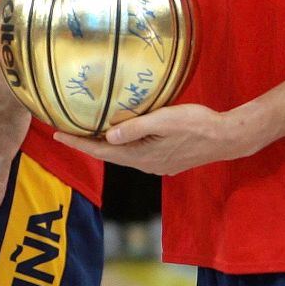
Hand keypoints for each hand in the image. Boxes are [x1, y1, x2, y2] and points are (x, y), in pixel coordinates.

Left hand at [54, 101, 259, 175]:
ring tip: (86, 132)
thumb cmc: (197, 124)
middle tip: (64, 131)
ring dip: (104, 144)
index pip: (101, 151)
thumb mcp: (164, 120)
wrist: (228, 138)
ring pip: (122, 154)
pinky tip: (119, 134)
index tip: (56, 136)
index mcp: (141, 156)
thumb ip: (136, 128)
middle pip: (108, 154)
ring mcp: (156, 164)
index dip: (77, 144)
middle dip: (86, 143)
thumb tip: (108, 136)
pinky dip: (122, 144)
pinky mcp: (165, 160)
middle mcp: (145, 164)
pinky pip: (136, 153)